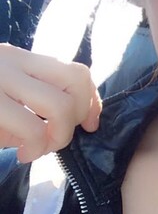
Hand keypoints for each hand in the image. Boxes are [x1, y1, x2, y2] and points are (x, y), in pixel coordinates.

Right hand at [0, 44, 101, 162]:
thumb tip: (86, 119)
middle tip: (56, 138)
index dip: (92, 101)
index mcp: (21, 58)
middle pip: (76, 80)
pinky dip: (36, 148)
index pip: (77, 71)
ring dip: (59, 136)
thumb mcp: (8, 99)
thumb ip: (41, 100)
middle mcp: (11, 61)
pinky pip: (33, 128)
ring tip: (38, 149)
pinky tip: (24, 154)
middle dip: (78, 117)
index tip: (90, 125)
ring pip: (60, 105)